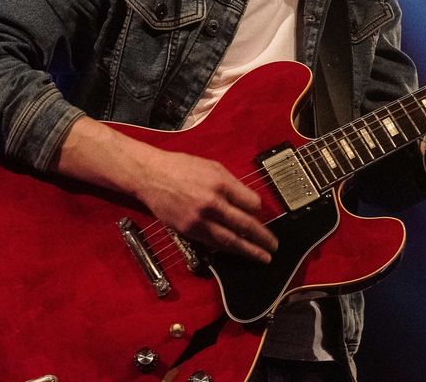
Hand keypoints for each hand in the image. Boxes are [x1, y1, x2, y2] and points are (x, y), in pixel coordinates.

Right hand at [134, 149, 278, 263]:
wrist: (151, 176)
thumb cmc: (182, 168)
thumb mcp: (213, 167)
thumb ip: (232, 184)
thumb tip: (249, 201)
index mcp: (221, 184)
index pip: (251, 203)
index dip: (258, 209)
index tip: (260, 213)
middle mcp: (212, 204)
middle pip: (245, 225)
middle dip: (262, 237)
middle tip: (274, 246)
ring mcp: (199, 220)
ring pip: (230, 240)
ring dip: (248, 251)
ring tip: (262, 257)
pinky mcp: (188, 231)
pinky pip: (212, 243)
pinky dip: (227, 249)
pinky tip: (237, 252)